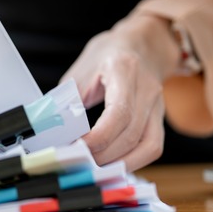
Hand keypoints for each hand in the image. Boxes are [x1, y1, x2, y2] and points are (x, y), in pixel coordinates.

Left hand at [61, 15, 181, 170]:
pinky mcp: (160, 118)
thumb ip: (69, 99)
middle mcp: (147, 89)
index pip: (119, 113)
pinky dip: (134, 161)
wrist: (142, 44)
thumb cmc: (107, 55)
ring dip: (120, 163)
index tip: (76, 146)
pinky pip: (153, 147)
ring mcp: (159, 105)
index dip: (98, 137)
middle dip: (104, 155)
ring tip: (95, 168)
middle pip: (132, 134)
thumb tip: (52, 129)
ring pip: (149, 146)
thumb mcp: (82, 70)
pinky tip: (113, 164)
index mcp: (124, 70)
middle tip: (79, 161)